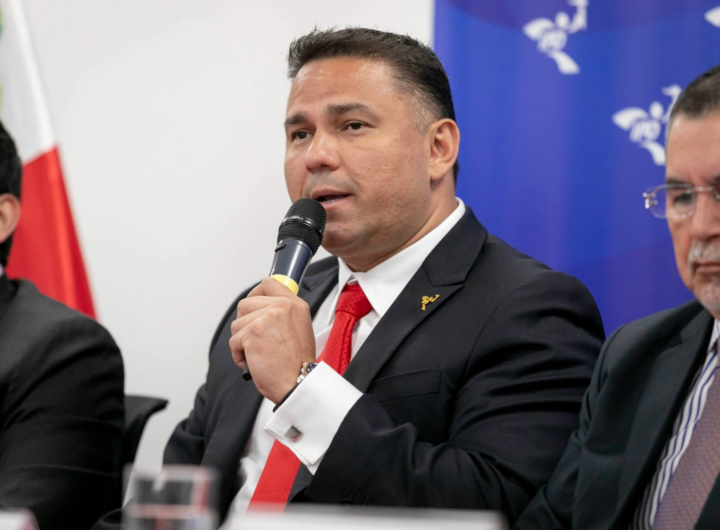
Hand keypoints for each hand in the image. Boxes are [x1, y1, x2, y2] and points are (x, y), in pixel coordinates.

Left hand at [230, 277, 315, 402]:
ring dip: (242, 341)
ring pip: (237, 323)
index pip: (269, 284)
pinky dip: (239, 355)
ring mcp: (266, 318)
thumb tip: (261, 308)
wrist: (298, 382)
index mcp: (295, 304)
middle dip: (245, 324)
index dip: (256, 294)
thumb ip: (283, 314)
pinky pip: (233, 341)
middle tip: (257, 340)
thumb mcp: (300, 328)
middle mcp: (282, 306)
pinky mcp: (252, 333)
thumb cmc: (297, 363)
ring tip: (258, 353)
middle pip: (245, 304)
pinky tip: (254, 362)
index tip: (254, 307)